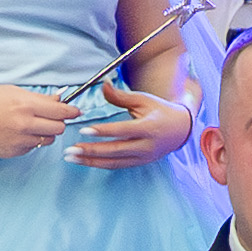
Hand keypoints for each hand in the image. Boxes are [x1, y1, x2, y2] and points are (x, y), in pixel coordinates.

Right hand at [0, 85, 73, 161]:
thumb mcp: (11, 91)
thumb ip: (38, 98)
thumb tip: (59, 100)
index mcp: (25, 105)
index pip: (60, 111)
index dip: (71, 111)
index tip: (75, 112)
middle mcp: (24, 124)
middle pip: (59, 129)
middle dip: (58, 123)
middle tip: (51, 118)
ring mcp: (18, 141)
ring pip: (47, 141)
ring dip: (45, 134)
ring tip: (30, 125)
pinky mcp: (12, 153)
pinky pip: (32, 148)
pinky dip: (30, 142)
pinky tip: (16, 133)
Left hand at [66, 78, 191, 166]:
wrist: (180, 129)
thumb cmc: (159, 111)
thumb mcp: (143, 100)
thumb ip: (120, 96)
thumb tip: (103, 85)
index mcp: (149, 127)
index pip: (122, 131)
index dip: (103, 132)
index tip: (84, 131)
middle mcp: (146, 145)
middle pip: (116, 150)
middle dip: (91, 151)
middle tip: (71, 150)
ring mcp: (144, 157)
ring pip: (114, 162)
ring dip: (91, 161)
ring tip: (72, 158)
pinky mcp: (140, 163)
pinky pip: (117, 165)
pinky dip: (100, 164)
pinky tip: (85, 161)